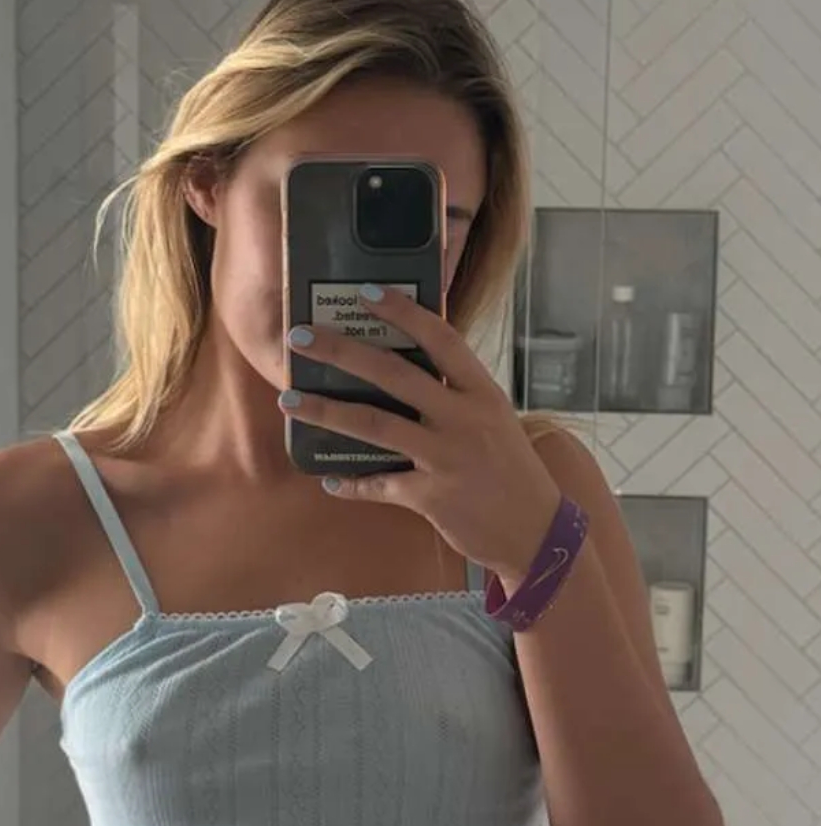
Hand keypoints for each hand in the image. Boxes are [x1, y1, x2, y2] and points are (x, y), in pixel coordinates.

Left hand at [281, 285, 562, 588]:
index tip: (366, 292)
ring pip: (375, 426)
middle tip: (301, 338)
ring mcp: (446, 459)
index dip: (403, 312)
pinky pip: (380, 485)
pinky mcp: (431, 497)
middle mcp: (464, 420)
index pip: (442, 339)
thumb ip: (456, 395)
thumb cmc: (511, 470)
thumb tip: (405, 370)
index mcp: (482, 393)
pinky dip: (351, 482)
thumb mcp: (494, 420)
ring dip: (326, 411)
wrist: (536, 532)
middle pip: (395, 375)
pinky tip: (328, 478)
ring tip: (290, 400)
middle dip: (343, 352)